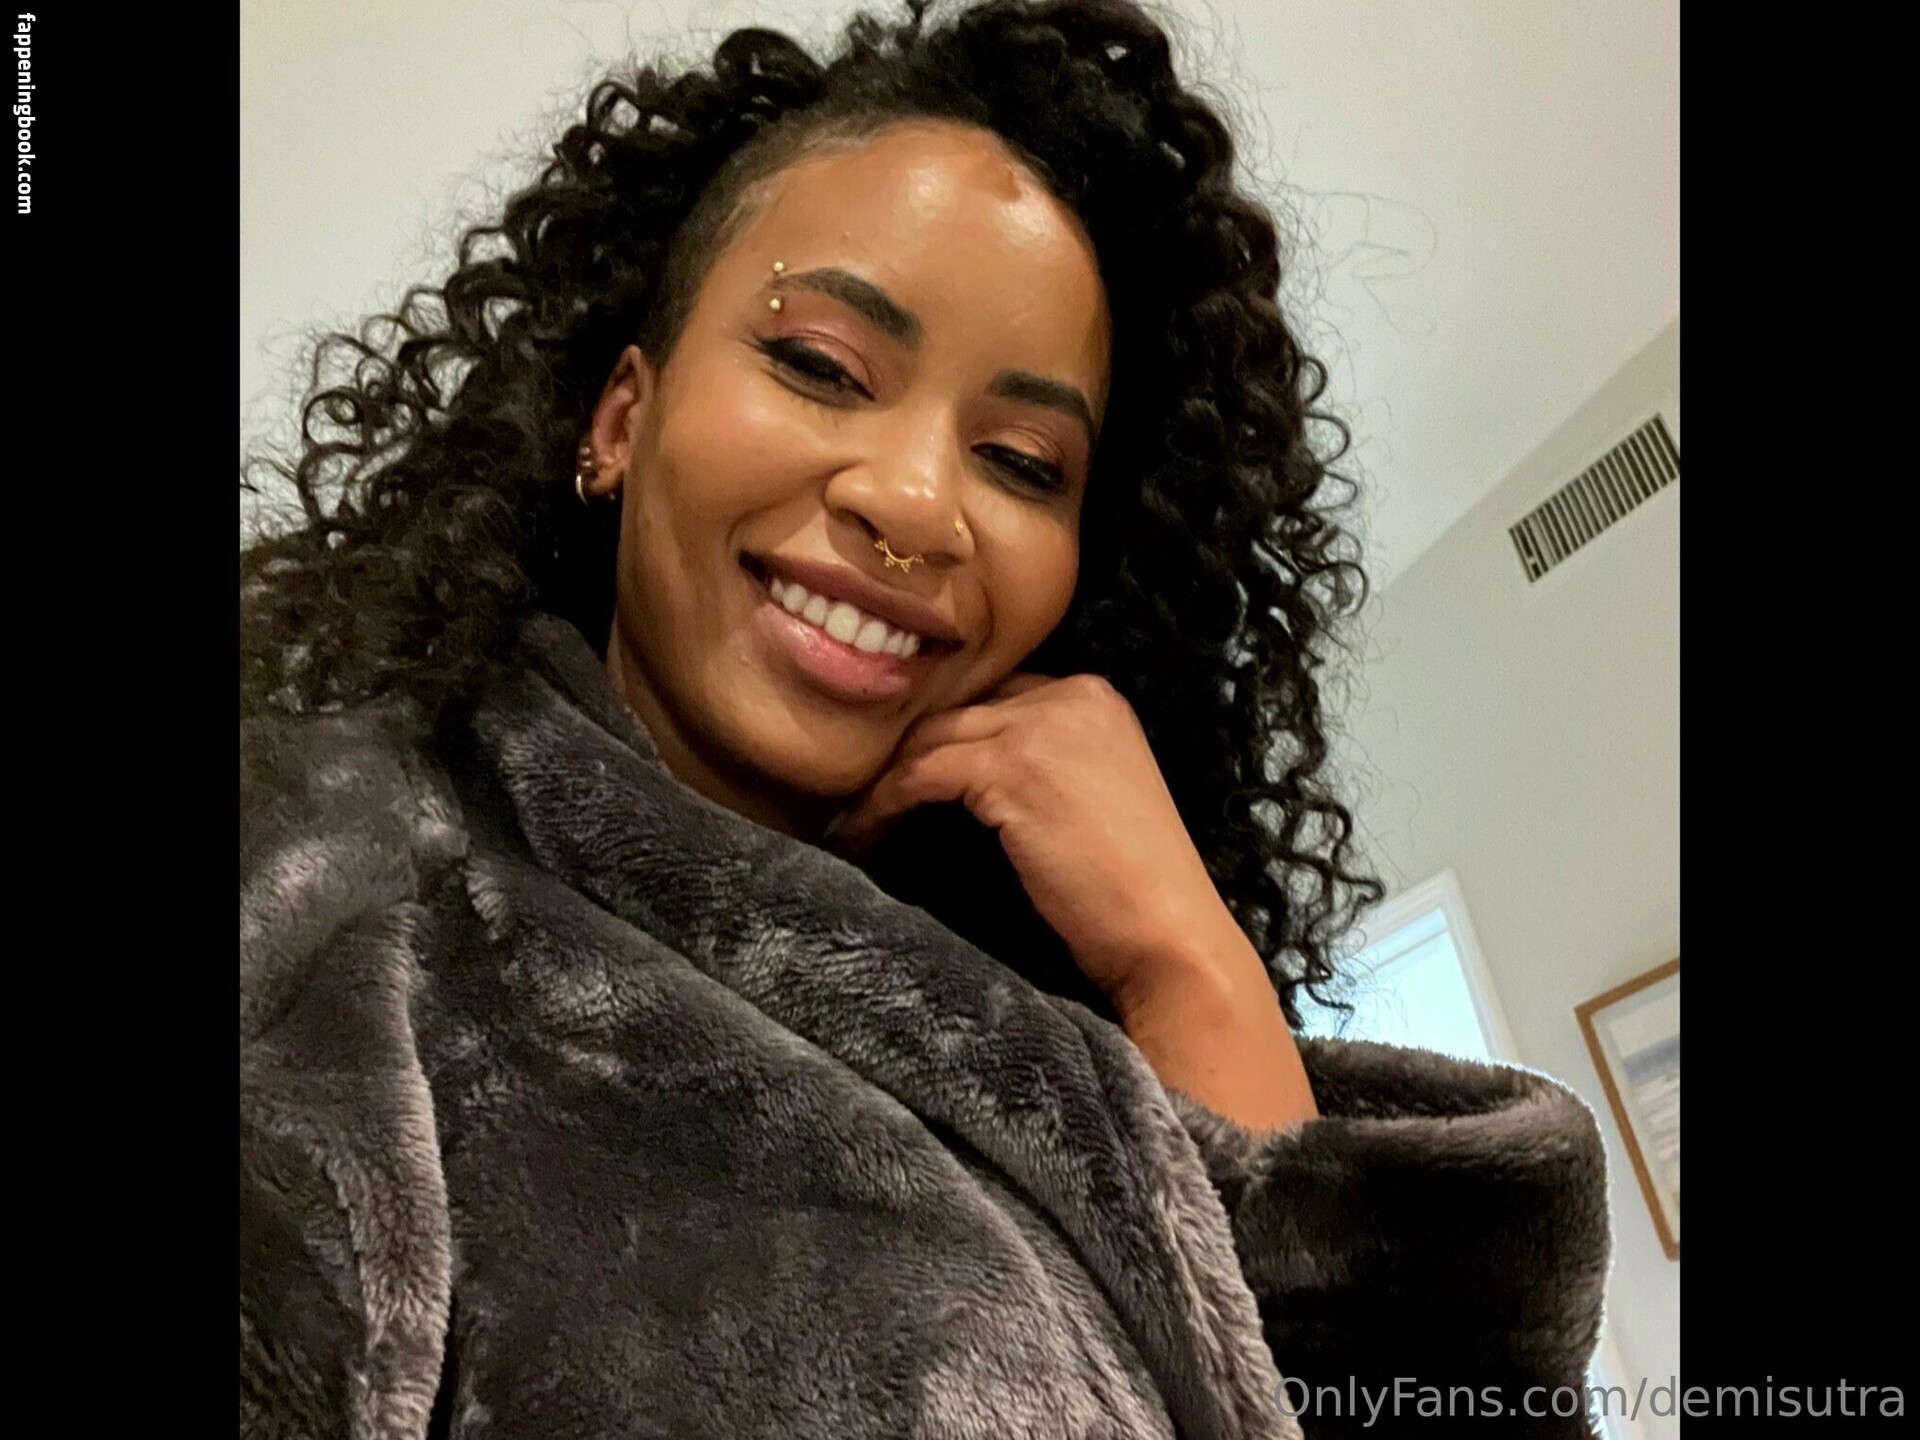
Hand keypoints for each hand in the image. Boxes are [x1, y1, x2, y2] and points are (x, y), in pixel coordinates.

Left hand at [824, 671, 1257, 1013]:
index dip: (940, 731)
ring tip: (848, 820)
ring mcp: (1042, 725)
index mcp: (1094, 696)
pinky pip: (919, 774)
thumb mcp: (1089, 800)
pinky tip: (861, 836)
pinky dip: (881, 805)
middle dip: (901, 749)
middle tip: (852, 792)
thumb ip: (1040, 764)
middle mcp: (1071, 694)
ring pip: (929, 737)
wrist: (1167, 935)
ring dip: (879, 780)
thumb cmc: (1129, 891)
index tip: (895, 770)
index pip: (992, 695)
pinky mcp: (1012, 768)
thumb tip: (952, 770)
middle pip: (955, 709)